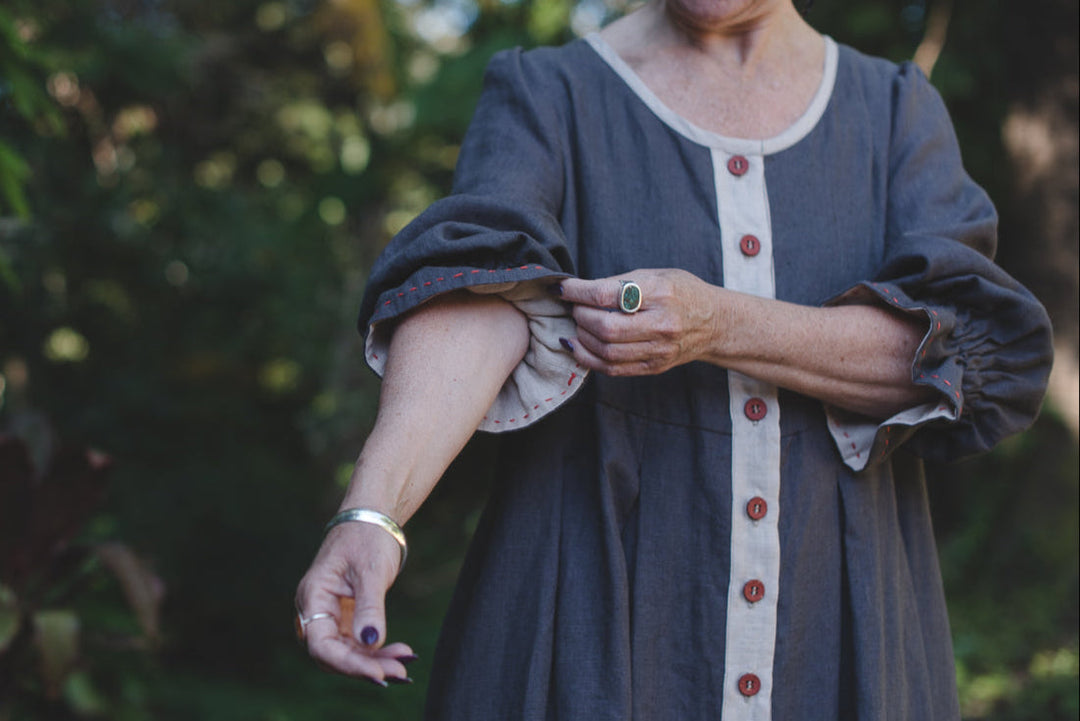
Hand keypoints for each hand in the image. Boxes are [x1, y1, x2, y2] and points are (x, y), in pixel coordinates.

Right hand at [295, 521, 415, 684]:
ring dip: (374, 662)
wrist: (373, 518)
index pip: (322, 644)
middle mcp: (315, 610)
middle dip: (365, 666)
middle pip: (333, 653)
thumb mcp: (371, 571)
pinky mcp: (345, 617)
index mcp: (313, 596)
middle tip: (400, 672)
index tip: (378, 673)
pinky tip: (399, 655)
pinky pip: (356, 643)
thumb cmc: (368, 537)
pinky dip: (376, 652)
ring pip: (346, 652)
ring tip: (404, 665)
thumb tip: (371, 644)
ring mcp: (329, 615)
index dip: (348, 663)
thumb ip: (370, 607)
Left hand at [558, 269, 725, 375]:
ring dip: (582, 338)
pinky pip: (613, 368)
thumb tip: (579, 290)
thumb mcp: (655, 275)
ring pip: (606, 351)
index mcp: (660, 293)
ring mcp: (658, 349)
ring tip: (578, 325)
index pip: (607, 294)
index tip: (562, 288)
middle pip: (605, 327)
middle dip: (580, 316)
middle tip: (574, 308)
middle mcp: (661, 323)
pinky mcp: (654, 366)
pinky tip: (578, 346)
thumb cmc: (682, 293)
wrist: (715, 323)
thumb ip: (619, 283)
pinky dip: (589, 358)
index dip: (578, 292)